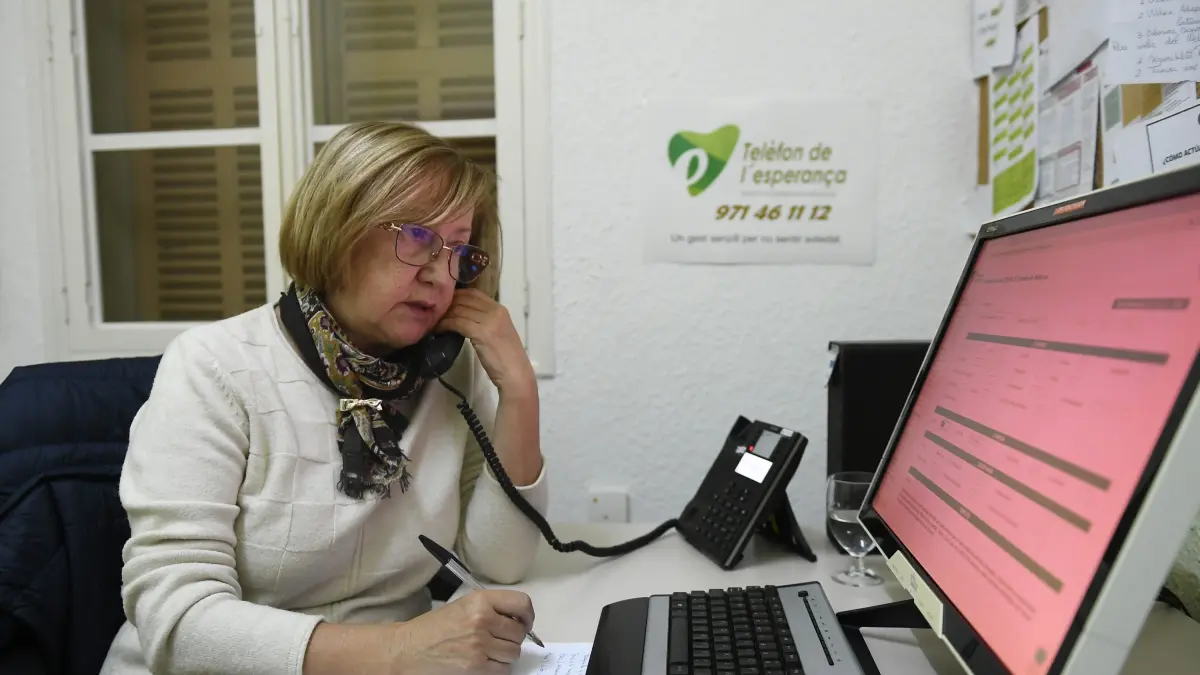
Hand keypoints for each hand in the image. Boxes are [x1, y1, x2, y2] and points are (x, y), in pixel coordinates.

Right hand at [390, 589, 534, 674]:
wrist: (410, 648)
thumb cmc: (436, 626)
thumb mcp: (464, 605)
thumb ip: (492, 608)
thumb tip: (519, 620)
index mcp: (480, 600)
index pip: (522, 603)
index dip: (528, 616)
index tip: (524, 622)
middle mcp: (483, 620)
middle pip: (519, 632)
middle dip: (513, 637)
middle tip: (499, 639)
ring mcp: (480, 644)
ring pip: (514, 652)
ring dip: (505, 654)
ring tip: (489, 650)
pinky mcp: (476, 666)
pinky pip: (503, 669)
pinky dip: (497, 667)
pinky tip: (484, 661)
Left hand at [436, 289, 534, 393]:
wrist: (516, 373)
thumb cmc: (506, 358)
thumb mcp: (497, 332)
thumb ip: (485, 321)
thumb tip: (463, 316)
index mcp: (500, 309)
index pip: (474, 293)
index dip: (456, 295)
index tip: (444, 303)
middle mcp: (495, 311)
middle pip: (465, 299)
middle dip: (447, 304)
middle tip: (434, 312)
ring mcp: (489, 321)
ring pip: (459, 310)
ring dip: (443, 315)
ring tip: (433, 321)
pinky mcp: (481, 333)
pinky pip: (458, 323)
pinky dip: (445, 325)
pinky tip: (439, 330)